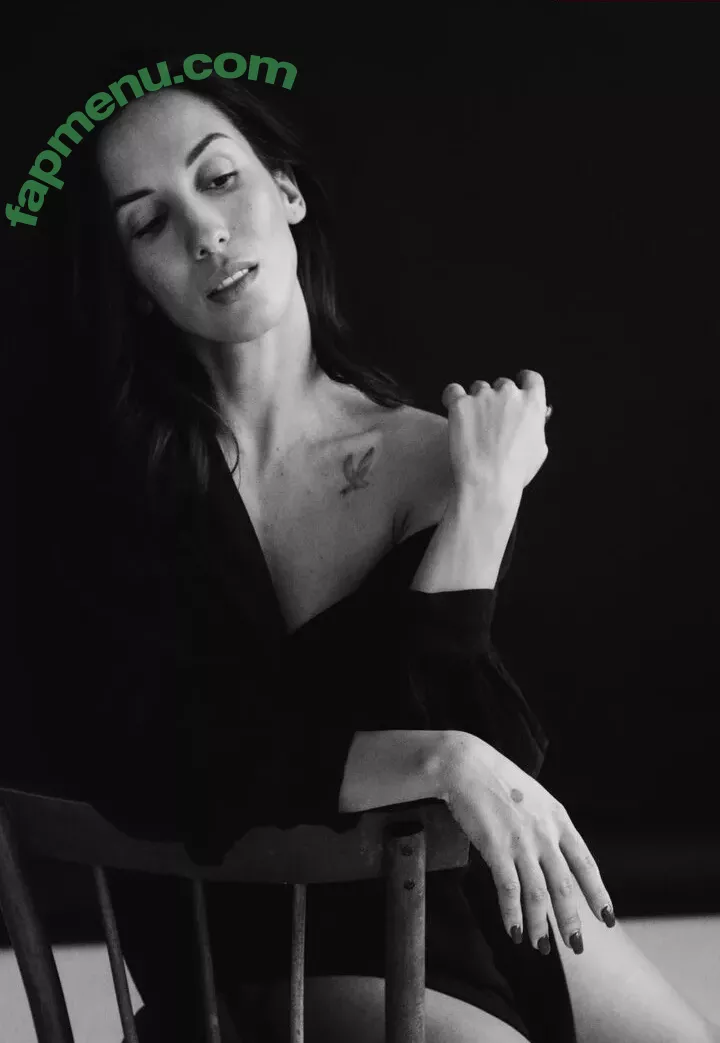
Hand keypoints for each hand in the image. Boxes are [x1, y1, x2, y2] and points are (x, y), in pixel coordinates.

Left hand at [441, 370, 548, 493]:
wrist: (488, 482)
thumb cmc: (514, 472)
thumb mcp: (538, 450)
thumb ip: (535, 429)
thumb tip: (532, 422)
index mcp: (532, 404)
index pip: (532, 378)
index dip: (524, 380)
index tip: (519, 382)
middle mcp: (509, 394)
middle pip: (503, 384)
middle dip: (497, 398)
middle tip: (491, 420)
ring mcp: (483, 397)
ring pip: (479, 388)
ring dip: (476, 400)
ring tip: (472, 424)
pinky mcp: (460, 404)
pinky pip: (453, 391)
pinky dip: (452, 397)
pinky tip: (451, 406)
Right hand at [443, 731, 615, 954]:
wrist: (467, 765)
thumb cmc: (498, 780)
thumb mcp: (536, 798)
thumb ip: (548, 826)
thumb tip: (555, 856)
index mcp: (559, 819)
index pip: (585, 863)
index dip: (597, 893)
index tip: (606, 918)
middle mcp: (545, 833)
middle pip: (564, 885)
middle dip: (570, 919)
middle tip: (575, 946)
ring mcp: (521, 841)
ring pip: (537, 893)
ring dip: (541, 924)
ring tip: (541, 948)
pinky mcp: (496, 847)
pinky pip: (508, 889)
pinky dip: (512, 914)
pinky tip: (514, 931)